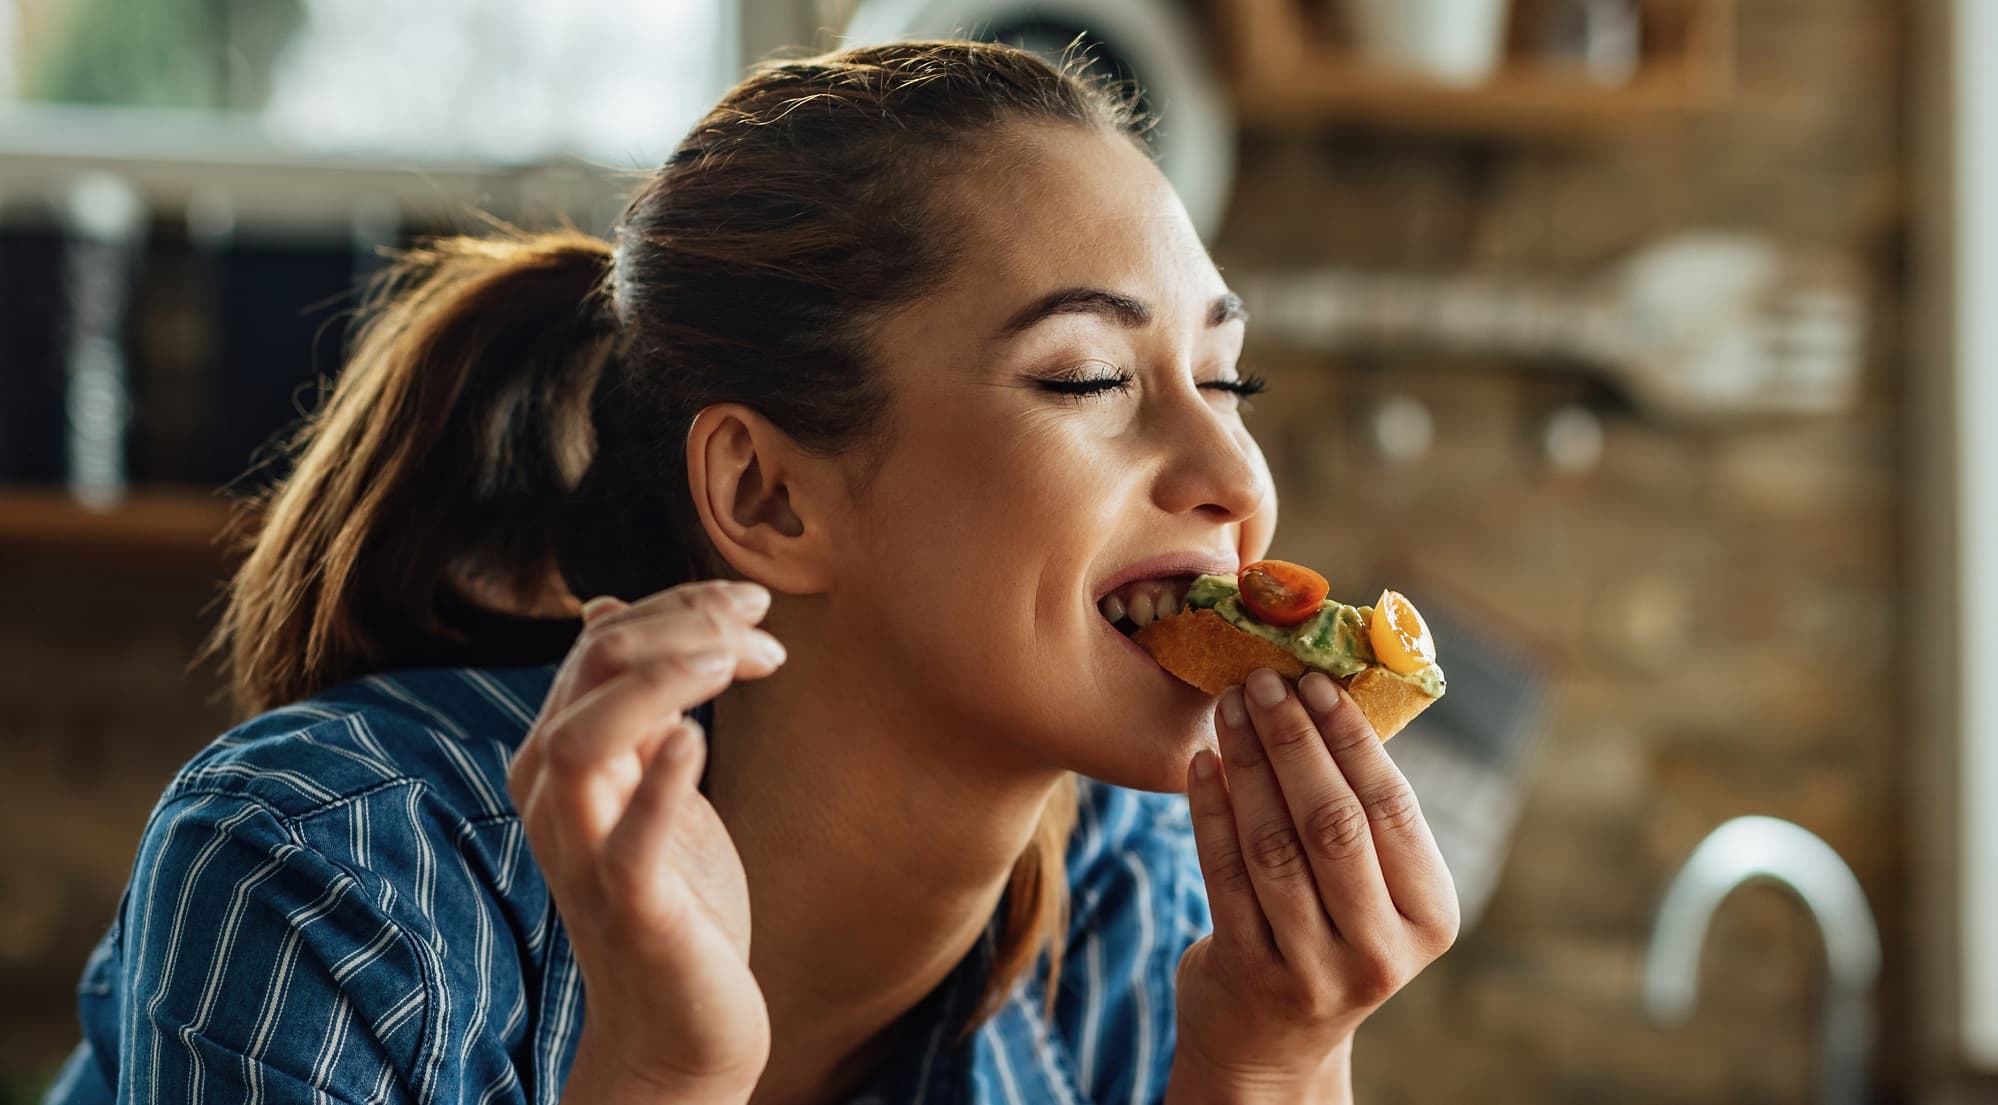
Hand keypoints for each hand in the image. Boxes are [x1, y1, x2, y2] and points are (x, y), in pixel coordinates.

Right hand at [507, 581, 785, 1104]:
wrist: (679, 1026)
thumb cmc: (674, 896)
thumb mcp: (649, 784)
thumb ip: (629, 706)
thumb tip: (605, 609)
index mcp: (559, 756)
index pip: (600, 644)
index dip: (679, 605)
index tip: (754, 601)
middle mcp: (554, 796)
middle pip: (592, 671)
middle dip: (683, 626)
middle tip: (765, 629)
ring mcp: (583, 852)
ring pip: (585, 739)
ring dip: (662, 680)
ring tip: (736, 659)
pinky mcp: (628, 906)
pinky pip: (628, 839)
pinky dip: (660, 781)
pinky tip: (699, 739)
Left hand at [1169, 669, 1459, 1104]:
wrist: (1272, 1044)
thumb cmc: (1326, 933)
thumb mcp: (1370, 892)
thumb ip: (1364, 816)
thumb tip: (1325, 694)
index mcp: (1429, 917)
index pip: (1392, 808)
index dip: (1352, 738)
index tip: (1316, 682)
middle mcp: (1380, 949)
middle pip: (1333, 822)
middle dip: (1294, 742)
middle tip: (1262, 682)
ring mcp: (1313, 968)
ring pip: (1274, 844)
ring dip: (1248, 764)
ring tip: (1228, 709)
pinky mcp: (1249, 971)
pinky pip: (1224, 872)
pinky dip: (1211, 809)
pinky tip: (1201, 763)